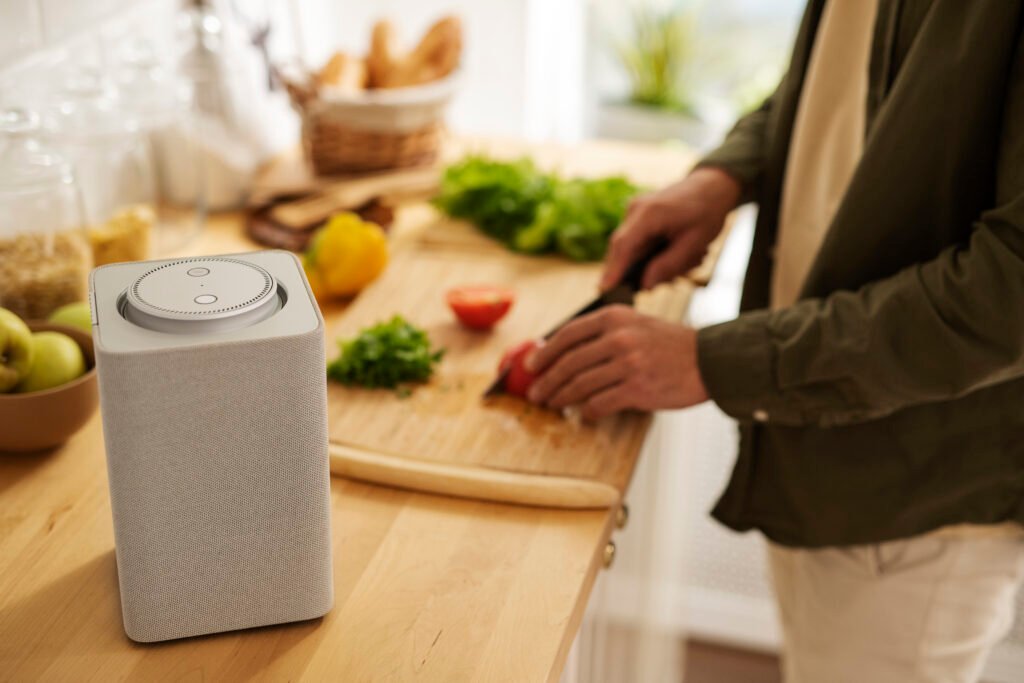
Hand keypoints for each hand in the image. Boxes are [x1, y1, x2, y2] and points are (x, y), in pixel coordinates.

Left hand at [525, 305, 707, 419]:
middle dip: (547, 381)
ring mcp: (628, 364)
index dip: (544, 351)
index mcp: (615, 317)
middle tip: (535, 393)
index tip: (531, 365)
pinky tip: (584, 414)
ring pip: (580, 385)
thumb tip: (560, 349)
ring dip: (561, 398)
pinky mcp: (638, 389)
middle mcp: (619, 338)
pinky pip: (600, 404)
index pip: (568, 334)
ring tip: (552, 404)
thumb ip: (603, 334)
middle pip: (569, 363)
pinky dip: (587, 412)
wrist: (710, 360)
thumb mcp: (636, 325)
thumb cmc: (670, 345)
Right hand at [601, 167, 740, 290]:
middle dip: (636, 271)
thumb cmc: (707, 212)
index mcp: (649, 213)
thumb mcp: (695, 243)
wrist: (711, 186)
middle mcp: (635, 210)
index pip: (623, 246)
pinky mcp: (638, 217)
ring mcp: (634, 212)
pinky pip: (638, 243)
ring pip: (631, 249)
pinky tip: (678, 254)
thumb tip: (644, 286)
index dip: (613, 269)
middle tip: (662, 284)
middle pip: (622, 249)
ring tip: (686, 262)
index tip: (604, 289)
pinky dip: (653, 254)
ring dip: (651, 262)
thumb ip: (668, 265)